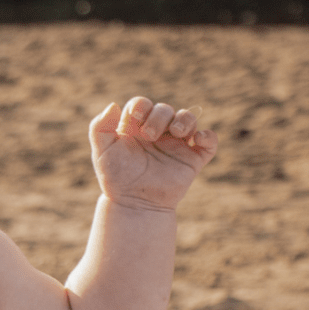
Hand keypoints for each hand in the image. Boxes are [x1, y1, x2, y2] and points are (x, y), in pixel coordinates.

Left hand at [90, 97, 217, 210]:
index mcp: (136, 128)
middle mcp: (157, 133)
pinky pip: (209, 142)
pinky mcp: (192, 159)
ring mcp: (176, 145)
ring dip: (185, 119)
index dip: (141, 105)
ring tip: (177, 132)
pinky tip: (197, 139)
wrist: (134, 204)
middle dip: (159, 116)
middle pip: (164, 109)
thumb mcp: (102, 153)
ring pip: (188, 119)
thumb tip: (113, 105)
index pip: (142, 105)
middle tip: (150, 135)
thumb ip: (99, 128)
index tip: (136, 117)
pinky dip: (209, 136)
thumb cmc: (116, 179)